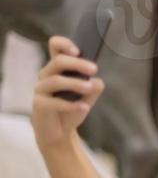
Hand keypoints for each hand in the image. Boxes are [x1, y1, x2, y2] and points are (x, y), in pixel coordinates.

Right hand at [31, 35, 104, 150]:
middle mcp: (46, 75)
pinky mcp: (39, 104)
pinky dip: (71, 104)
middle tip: (94, 69)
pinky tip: (84, 107)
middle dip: (77, 63)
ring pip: (55, 80)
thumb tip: (98, 81)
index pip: (55, 46)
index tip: (78, 50)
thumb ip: (93, 88)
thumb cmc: (71, 110)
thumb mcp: (87, 98)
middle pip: (58, 61)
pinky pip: (54, 102)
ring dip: (75, 83)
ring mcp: (41, 89)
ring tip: (89, 88)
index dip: (64, 44)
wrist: (59, 133)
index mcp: (57, 69)